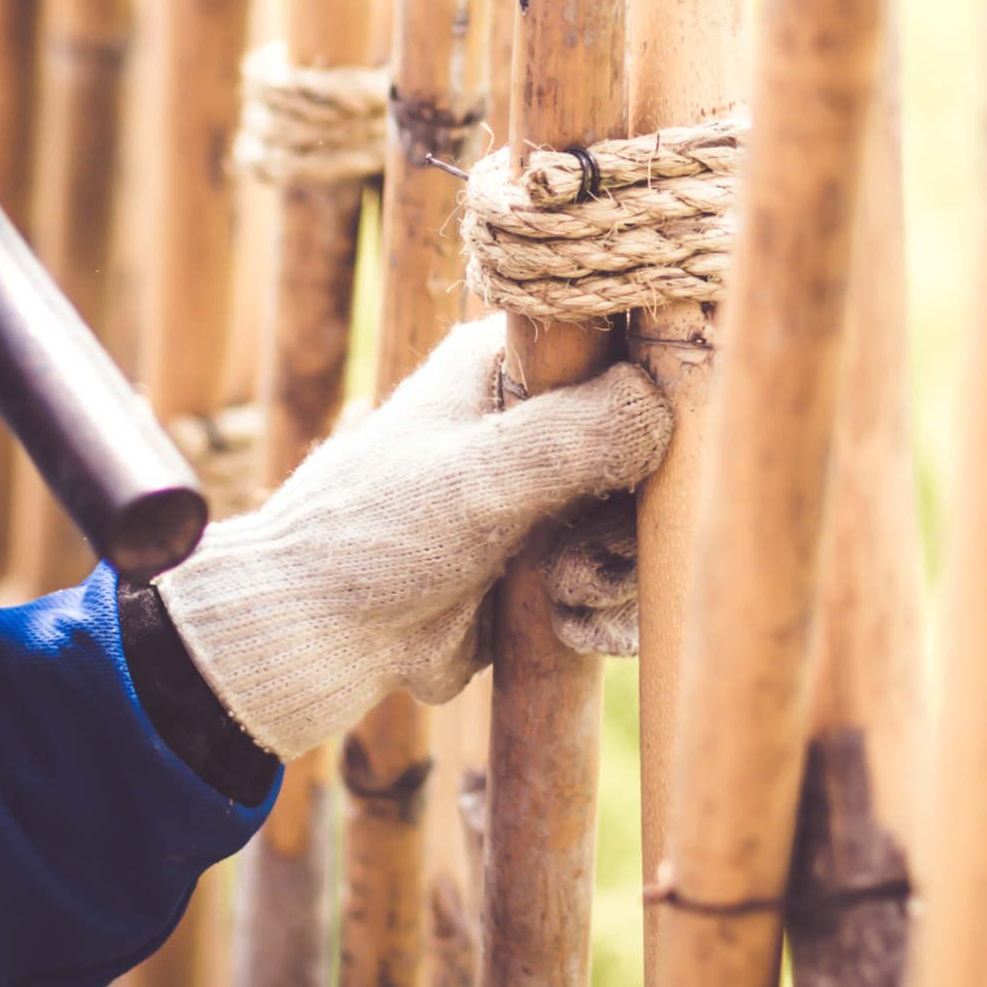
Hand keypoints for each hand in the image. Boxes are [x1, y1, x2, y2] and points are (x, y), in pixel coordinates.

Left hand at [152, 316, 673, 757]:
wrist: (309, 640)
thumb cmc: (372, 538)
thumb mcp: (479, 477)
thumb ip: (578, 435)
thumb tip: (669, 405)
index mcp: (513, 363)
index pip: (626, 346)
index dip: (669, 393)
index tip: (676, 451)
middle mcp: (538, 420)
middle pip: (654, 447)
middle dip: (638, 515)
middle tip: (594, 559)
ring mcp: (547, 495)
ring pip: (641, 523)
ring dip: (618, 571)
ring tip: (566, 595)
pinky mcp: (547, 562)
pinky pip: (618, 582)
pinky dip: (605, 612)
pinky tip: (570, 626)